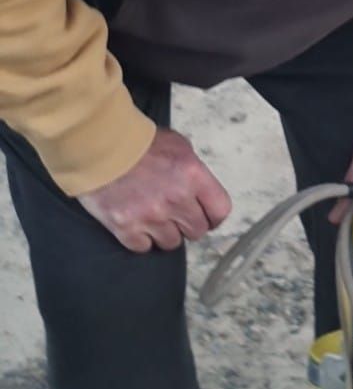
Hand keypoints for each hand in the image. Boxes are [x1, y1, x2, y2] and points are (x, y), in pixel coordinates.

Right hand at [78, 127, 232, 253]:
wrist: (97, 143)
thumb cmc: (138, 141)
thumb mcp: (177, 145)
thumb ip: (193, 171)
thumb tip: (201, 193)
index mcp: (193, 175)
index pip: (220, 211)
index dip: (212, 216)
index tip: (204, 215)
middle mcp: (176, 198)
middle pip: (197, 231)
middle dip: (187, 224)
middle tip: (172, 213)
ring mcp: (151, 216)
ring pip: (171, 243)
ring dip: (163, 232)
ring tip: (151, 216)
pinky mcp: (126, 227)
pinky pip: (143, 247)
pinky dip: (140, 238)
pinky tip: (134, 222)